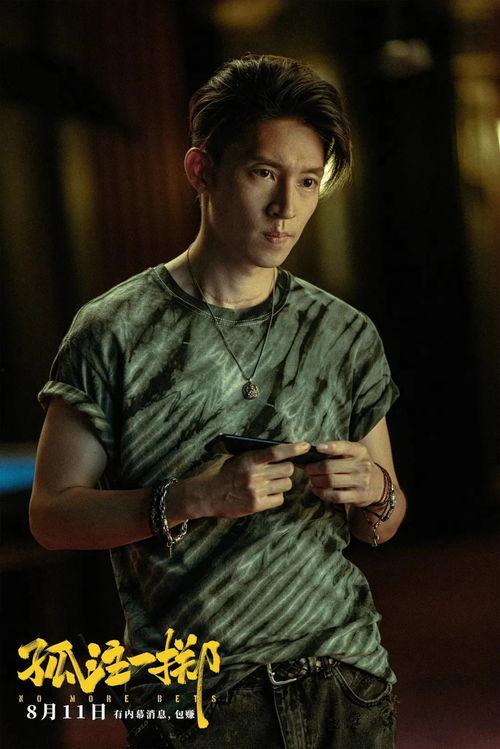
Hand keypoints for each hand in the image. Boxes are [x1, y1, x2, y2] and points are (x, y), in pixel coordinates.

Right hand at [186, 441, 310, 518]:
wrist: (206, 495)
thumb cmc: (221, 474)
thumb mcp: (236, 459)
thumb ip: (255, 456)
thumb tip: (278, 453)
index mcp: (249, 460)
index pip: (277, 452)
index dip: (293, 448)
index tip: (306, 446)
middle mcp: (255, 475)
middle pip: (288, 469)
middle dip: (287, 469)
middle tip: (279, 470)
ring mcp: (256, 491)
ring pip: (286, 484)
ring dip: (282, 483)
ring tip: (271, 483)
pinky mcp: (256, 505)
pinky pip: (279, 499)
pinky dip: (276, 497)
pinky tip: (267, 494)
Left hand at [304, 440, 383, 508]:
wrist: (379, 485)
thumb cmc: (359, 466)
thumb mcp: (355, 454)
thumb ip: (338, 451)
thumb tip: (313, 452)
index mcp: (360, 451)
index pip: (344, 447)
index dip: (330, 447)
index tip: (317, 447)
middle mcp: (362, 465)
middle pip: (330, 467)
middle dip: (314, 468)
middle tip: (308, 469)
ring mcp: (361, 482)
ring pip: (330, 481)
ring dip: (316, 481)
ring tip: (311, 479)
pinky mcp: (358, 496)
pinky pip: (335, 496)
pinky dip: (322, 493)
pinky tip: (316, 489)